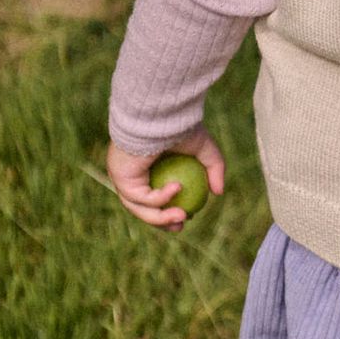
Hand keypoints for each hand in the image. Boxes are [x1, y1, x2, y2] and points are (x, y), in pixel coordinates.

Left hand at [106, 126, 224, 232]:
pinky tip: (177, 187)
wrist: (159, 113)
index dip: (168, 211)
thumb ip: (214, 169)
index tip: (187, 216)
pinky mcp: (120, 177)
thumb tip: (219, 193)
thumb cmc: (178, 126)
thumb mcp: (204, 149)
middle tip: (180, 225)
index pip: (153, 197)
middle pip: (143, 208)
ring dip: (161, 217)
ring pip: (140, 208)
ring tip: (182, 217)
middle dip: (161, 222)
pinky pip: (142, 196)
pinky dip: (160, 197)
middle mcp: (130, 175)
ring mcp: (122, 177)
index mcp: (144, 169)